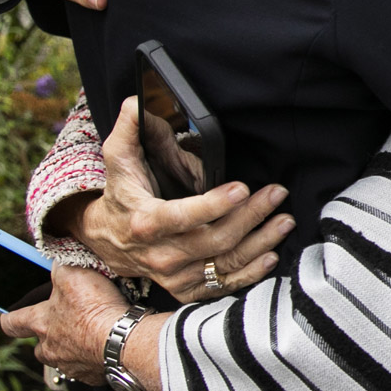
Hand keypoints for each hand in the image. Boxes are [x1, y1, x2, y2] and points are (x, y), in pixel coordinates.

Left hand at [1, 265, 167, 390]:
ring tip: (90, 333)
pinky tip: (107, 344)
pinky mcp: (92, 376)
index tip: (9, 316)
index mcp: (40, 323)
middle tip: (64, 323)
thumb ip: (60, 266)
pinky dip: (95, 357)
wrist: (122, 339)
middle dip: (47, 336)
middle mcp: (50, 348)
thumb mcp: (72, 273)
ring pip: (63, 358)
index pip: (11, 323)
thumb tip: (57, 260)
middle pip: (39, 346)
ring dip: (72, 347)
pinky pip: (88, 367)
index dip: (9, 317)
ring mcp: (70, 365)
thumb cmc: (94, 308)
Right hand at [63, 98, 291, 298]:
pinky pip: (222, 287)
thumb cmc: (121, 194)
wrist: (105, 239)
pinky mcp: (185, 289)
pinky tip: (270, 256)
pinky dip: (249, 274)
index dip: (214, 205)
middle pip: (215, 239)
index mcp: (146, 222)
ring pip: (224, 264)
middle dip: (251, 216)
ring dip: (260, 243)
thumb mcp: (117, 160)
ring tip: (284, 221)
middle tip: (276, 194)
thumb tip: (136, 101)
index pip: (183, 217)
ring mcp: (174, 276)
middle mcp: (161, 254)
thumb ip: (129, 129)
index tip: (242, 188)